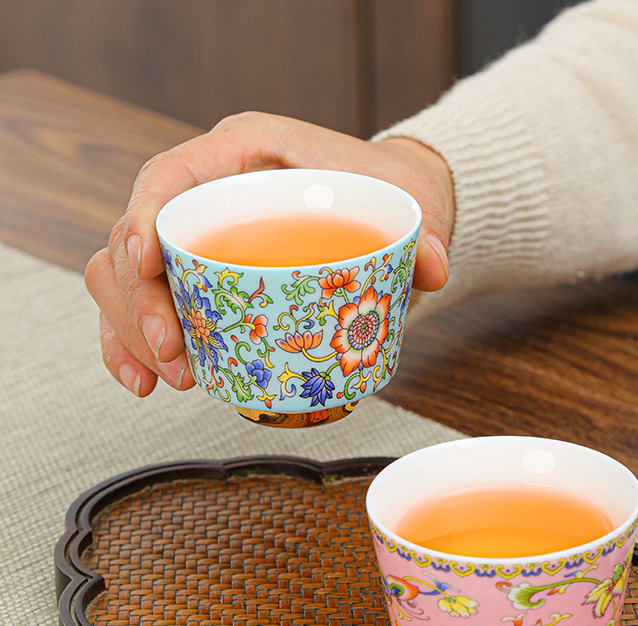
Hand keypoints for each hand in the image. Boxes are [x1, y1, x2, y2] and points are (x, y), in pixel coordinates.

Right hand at [84, 112, 454, 396]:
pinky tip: (146, 381)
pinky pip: (144, 303)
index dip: (144, 216)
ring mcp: (195, 233)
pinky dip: (132, 342)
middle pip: (133, 236)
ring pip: (121, 274)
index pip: (170, 173)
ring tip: (169, 379)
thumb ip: (421, 232)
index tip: (149, 265)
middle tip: (176, 356)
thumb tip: (433, 270)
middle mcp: (206, 189)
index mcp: (243, 151)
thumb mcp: (405, 201)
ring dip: (130, 330)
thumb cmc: (382, 189)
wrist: (381, 202)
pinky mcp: (196, 271)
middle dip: (141, 301)